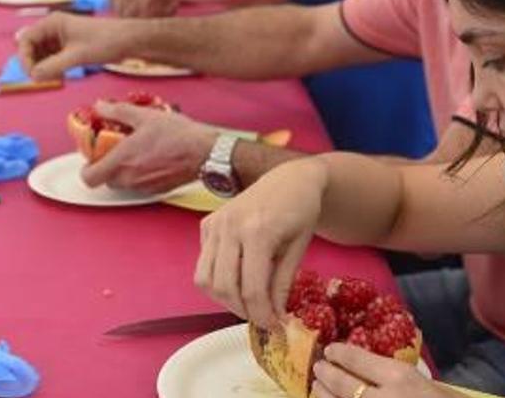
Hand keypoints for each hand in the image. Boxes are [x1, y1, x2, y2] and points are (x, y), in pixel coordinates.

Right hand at [16, 13, 129, 79]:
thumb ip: (53, 66)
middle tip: (43, 80)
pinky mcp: (71, 47)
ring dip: (45, 68)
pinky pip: (54, 59)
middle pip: (32, 48)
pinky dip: (54, 68)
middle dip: (35, 64)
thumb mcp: (77, 55)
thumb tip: (33, 77)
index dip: (24, 58)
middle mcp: (54, 29)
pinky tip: (62, 75)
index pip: (25, 40)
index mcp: (52, 23)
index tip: (32, 75)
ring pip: (43, 55)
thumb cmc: (105, 42)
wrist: (130, 41)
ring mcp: (62, 38)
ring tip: (56, 77)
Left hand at [80, 101, 214, 192]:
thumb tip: (101, 107)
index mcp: (122, 160)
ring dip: (126, 171)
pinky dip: (142, 175)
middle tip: (118, 149)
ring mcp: (144, 186)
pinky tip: (154, 159)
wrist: (206, 151)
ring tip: (139, 152)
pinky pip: (141, 185)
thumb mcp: (145, 116)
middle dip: (109, 166)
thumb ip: (117, 111)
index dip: (87, 168)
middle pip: (106, 180)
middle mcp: (130, 178)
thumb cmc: (179, 135)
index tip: (95, 155)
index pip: (89, 177)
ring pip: (124, 183)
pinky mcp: (158, 189)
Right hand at [194, 158, 327, 327]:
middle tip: (261, 318)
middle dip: (242, 310)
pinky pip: (204, 263)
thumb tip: (273, 316)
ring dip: (224, 299)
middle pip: (224, 287)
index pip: (252, 288)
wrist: (291, 178)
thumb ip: (282, 283)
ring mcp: (215, 223)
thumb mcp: (299, 248)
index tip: (274, 327)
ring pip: (205, 279)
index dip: (262, 314)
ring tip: (248, 302)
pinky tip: (238, 277)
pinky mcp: (207, 223)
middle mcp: (230, 226)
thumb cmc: (301, 211)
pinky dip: (217, 279)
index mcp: (258, 231)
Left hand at [313, 344, 458, 397]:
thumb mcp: (431, 385)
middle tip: (318, 368)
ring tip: (318, 390)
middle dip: (325, 375)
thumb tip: (372, 370)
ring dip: (323, 397)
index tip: (331, 350)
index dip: (340, 353)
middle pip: (341, 384)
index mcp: (400, 378)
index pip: (358, 359)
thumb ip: (400, 379)